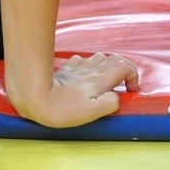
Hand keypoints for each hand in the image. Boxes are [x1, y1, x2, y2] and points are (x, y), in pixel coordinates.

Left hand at [13, 53, 139, 128]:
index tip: (131, 90)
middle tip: (122, 83)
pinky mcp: (65, 69)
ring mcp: (77, 68)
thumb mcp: (91, 112)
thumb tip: (117, 97)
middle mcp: (91, 71)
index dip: (133, 75)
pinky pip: (82, 60)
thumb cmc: (63, 109)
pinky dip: (88, 65)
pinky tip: (84, 74)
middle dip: (123, 69)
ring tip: (105, 79)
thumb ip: (109, 103)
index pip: (124, 67)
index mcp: (99, 81)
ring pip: (99, 57)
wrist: (36, 97)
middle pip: (114, 59)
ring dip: (107, 65)